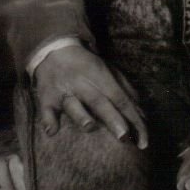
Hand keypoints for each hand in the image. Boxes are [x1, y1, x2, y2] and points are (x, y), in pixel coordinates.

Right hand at [33, 45, 148, 147]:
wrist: (54, 51)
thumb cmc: (87, 66)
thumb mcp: (108, 70)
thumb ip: (125, 89)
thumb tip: (141, 113)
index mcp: (101, 75)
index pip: (120, 98)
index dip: (132, 117)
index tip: (142, 139)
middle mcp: (83, 83)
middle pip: (99, 102)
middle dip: (112, 119)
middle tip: (124, 136)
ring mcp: (64, 92)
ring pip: (73, 104)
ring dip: (81, 116)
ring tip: (90, 127)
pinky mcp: (46, 99)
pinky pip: (46, 111)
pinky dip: (48, 120)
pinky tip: (52, 131)